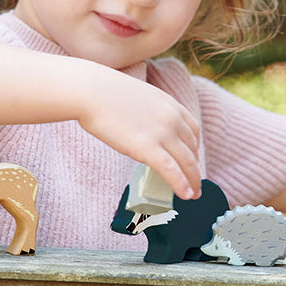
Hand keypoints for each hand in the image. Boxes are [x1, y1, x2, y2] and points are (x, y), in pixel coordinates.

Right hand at [77, 72, 201, 199]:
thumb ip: (149, 112)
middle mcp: (172, 118)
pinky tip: (186, 194)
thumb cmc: (104, 93)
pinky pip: (171, 170)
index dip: (195, 148)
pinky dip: (181, 184)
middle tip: (195, 181)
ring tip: (194, 194)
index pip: (193, 129)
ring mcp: (162, 133)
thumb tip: (143, 127)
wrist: (90, 91)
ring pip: (186, 162)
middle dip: (194, 167)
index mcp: (170, 104)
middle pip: (192, 148)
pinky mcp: (147, 148)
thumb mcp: (139, 96)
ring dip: (193, 180)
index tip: (192, 158)